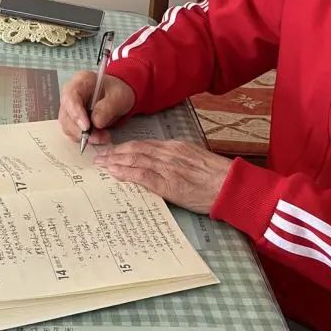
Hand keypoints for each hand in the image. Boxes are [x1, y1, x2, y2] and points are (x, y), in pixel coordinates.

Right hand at [58, 70, 134, 145]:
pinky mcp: (72, 119)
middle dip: (81, 130)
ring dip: (83, 136)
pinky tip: (98, 137)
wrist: (118, 96)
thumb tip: (96, 123)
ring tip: (102, 137)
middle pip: (66, 114)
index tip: (86, 127)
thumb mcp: (119, 96)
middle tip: (98, 137)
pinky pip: (73, 132)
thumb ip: (107, 108)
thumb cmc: (117, 91)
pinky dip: (85, 138)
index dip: (76, 113)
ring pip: (68, 126)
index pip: (70, 97)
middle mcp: (70, 94)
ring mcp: (69, 107)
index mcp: (81, 81)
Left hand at [94, 140, 232, 214]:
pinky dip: (126, 172)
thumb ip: (179, 159)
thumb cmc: (218, 177)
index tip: (114, 150)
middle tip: (99, 155)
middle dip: (115, 152)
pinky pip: (142, 175)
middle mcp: (169, 154)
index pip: (145, 145)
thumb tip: (164, 164)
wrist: (231, 186)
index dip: (127, 147)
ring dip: (115, 161)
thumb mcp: (197, 159)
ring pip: (135, 160)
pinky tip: (114, 172)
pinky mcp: (168, 184)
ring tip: (100, 163)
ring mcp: (168, 168)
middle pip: (136, 150)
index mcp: (176, 147)